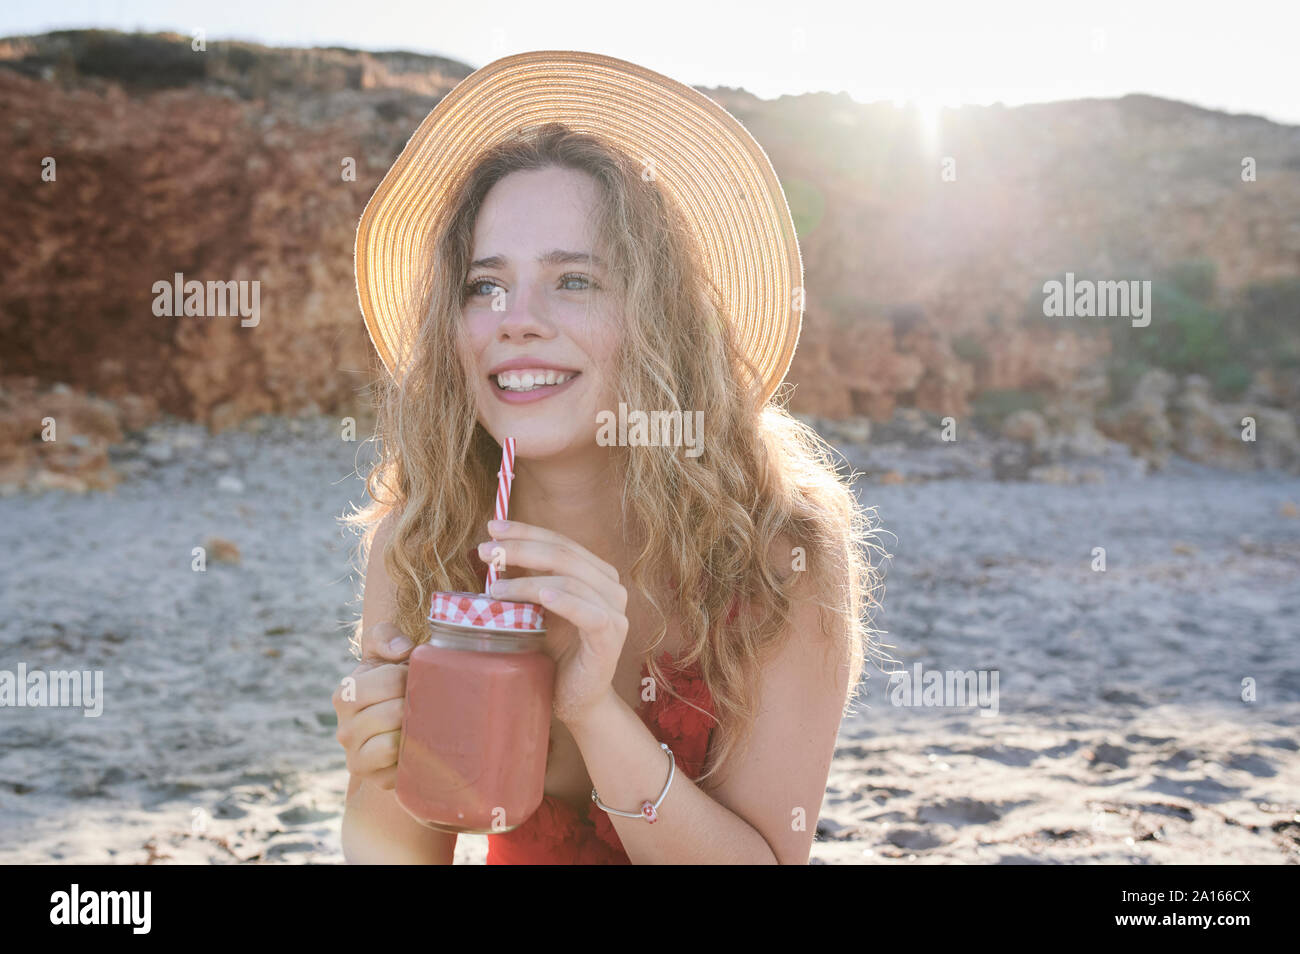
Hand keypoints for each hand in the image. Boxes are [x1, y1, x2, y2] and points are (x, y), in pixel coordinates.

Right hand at [332, 620, 412, 790]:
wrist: (395, 723)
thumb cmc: (391, 681)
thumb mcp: (383, 652)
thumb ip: (384, 637)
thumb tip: (401, 650)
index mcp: (345, 694)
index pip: (388, 680)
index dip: (412, 676)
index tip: (419, 676)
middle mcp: (345, 729)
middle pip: (393, 713)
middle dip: (418, 703)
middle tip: (430, 699)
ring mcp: (357, 758)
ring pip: (392, 744)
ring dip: (417, 730)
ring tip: (427, 720)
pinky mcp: (376, 780)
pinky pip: (400, 772)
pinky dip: (415, 758)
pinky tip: (423, 745)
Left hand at [477, 519, 627, 726]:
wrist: (575, 700)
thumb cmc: (554, 653)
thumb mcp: (537, 609)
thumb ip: (528, 581)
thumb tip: (492, 552)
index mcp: (595, 574)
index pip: (560, 542)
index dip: (526, 531)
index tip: (492, 527)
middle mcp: (610, 587)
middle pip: (565, 555)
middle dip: (522, 548)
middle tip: (486, 551)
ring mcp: (615, 612)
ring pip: (572, 580)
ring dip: (529, 580)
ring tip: (495, 587)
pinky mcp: (611, 638)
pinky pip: (590, 613)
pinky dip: (566, 601)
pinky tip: (542, 596)